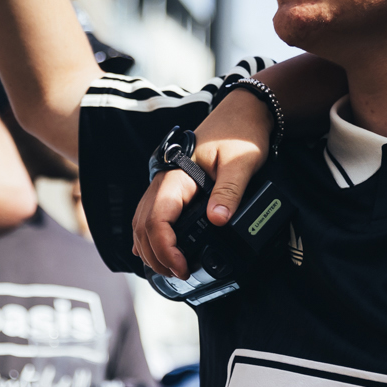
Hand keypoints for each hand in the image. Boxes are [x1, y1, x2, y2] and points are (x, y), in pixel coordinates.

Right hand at [133, 88, 273, 277]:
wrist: (244, 111)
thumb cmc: (242, 132)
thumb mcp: (242, 162)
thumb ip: (230, 191)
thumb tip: (218, 221)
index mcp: (178, 175)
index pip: (158, 218)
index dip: (165, 248)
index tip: (183, 267)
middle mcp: (165, 180)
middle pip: (143, 224)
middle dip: (155, 255)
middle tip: (178, 275)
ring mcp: (168, 183)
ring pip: (142, 220)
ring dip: (149, 248)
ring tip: (168, 269)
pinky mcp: (176, 186)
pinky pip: (152, 213)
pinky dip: (149, 234)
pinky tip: (150, 250)